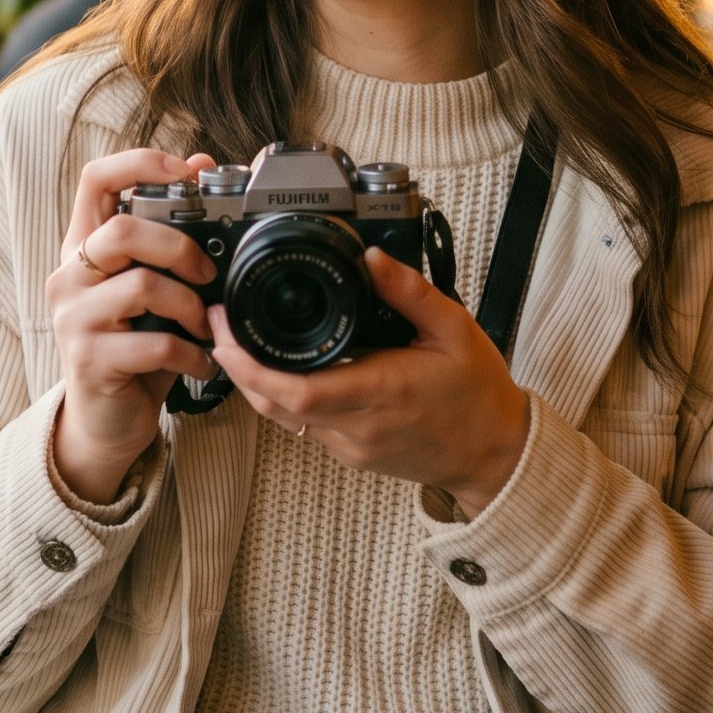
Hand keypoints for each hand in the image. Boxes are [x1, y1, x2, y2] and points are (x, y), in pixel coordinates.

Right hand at [47, 146, 218, 502]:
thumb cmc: (134, 344)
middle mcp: (69, 275)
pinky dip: (191, 354)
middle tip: (208, 275)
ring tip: (206, 328)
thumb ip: (167, 233)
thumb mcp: (150, 285)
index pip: (95, 179)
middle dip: (181, 247)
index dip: (140, 162)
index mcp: (83, 247)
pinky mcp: (89, 360)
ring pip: (143, 286)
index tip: (186, 171)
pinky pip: (155, 343)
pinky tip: (201, 365)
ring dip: (191, 307)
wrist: (106, 420)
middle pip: (124, 230)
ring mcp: (73, 318)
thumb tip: (201, 166)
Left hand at [208, 247, 529, 516]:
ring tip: (238, 341)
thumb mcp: (454, 328)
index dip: (250, 365)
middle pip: (274, 405)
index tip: (227, 332)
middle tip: (219, 325)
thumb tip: (372, 257)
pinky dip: (282, 397)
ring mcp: (351, 446)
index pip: (297, 390)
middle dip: (237, 367)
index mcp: (381, 392)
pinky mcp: (351, 455)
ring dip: (255, 382)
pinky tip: (279, 368)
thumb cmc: (477, 392)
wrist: (494, 452)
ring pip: (283, 418)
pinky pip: (303, 426)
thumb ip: (410, 291)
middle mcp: (358, 426)